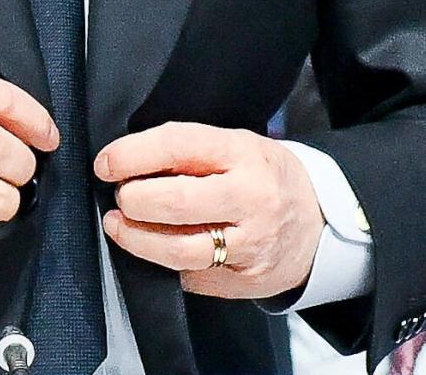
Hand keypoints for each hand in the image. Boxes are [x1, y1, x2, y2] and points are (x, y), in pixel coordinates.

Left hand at [94, 122, 323, 300]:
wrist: (319, 224)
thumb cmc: (266, 178)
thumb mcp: (239, 146)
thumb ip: (191, 152)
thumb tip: (128, 161)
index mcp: (245, 154)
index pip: (179, 146)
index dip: (133, 155)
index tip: (106, 164)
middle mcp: (251, 199)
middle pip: (176, 201)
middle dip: (134, 200)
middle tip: (120, 198)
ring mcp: (250, 244)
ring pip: (179, 249)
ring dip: (138, 239)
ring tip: (120, 226)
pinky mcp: (244, 280)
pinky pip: (191, 276)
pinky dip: (165, 264)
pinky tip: (157, 249)